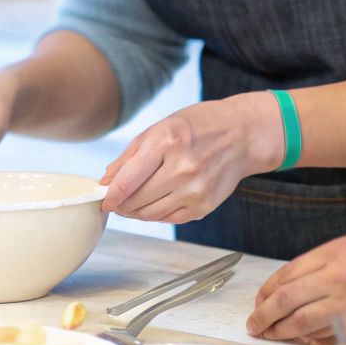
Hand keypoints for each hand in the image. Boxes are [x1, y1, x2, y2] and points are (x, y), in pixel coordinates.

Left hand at [99, 92, 280, 223]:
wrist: (243, 136)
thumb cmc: (199, 126)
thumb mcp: (161, 127)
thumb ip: (130, 156)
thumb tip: (106, 182)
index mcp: (167, 142)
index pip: (128, 181)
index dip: (109, 195)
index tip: (102, 200)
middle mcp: (183, 168)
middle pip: (136, 201)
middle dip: (120, 204)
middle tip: (115, 201)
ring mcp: (195, 191)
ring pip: (150, 215)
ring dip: (135, 212)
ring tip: (133, 202)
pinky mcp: (203, 207)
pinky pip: (169, 218)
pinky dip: (156, 214)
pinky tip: (155, 202)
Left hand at [246, 225, 345, 341]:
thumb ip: (344, 261)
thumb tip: (320, 280)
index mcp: (342, 249)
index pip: (291, 270)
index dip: (271, 287)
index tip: (262, 298)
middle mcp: (341, 272)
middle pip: (288, 295)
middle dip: (265, 311)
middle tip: (254, 322)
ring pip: (301, 316)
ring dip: (280, 327)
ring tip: (267, 333)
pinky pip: (329, 332)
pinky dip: (310, 337)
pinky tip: (302, 341)